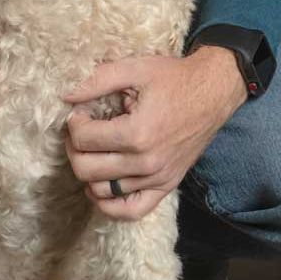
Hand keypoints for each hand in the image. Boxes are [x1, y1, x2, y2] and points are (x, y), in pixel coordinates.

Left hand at [63, 47, 247, 219]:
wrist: (214, 92)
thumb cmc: (174, 79)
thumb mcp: (136, 68)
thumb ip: (98, 80)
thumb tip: (67, 96)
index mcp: (137, 133)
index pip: (83, 139)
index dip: (74, 123)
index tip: (80, 112)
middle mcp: (146, 162)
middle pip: (86, 169)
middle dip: (74, 148)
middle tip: (81, 131)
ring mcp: (157, 178)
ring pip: (102, 191)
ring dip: (87, 173)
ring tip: (92, 152)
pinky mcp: (166, 186)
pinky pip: (131, 211)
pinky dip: (109, 206)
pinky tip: (100, 186)